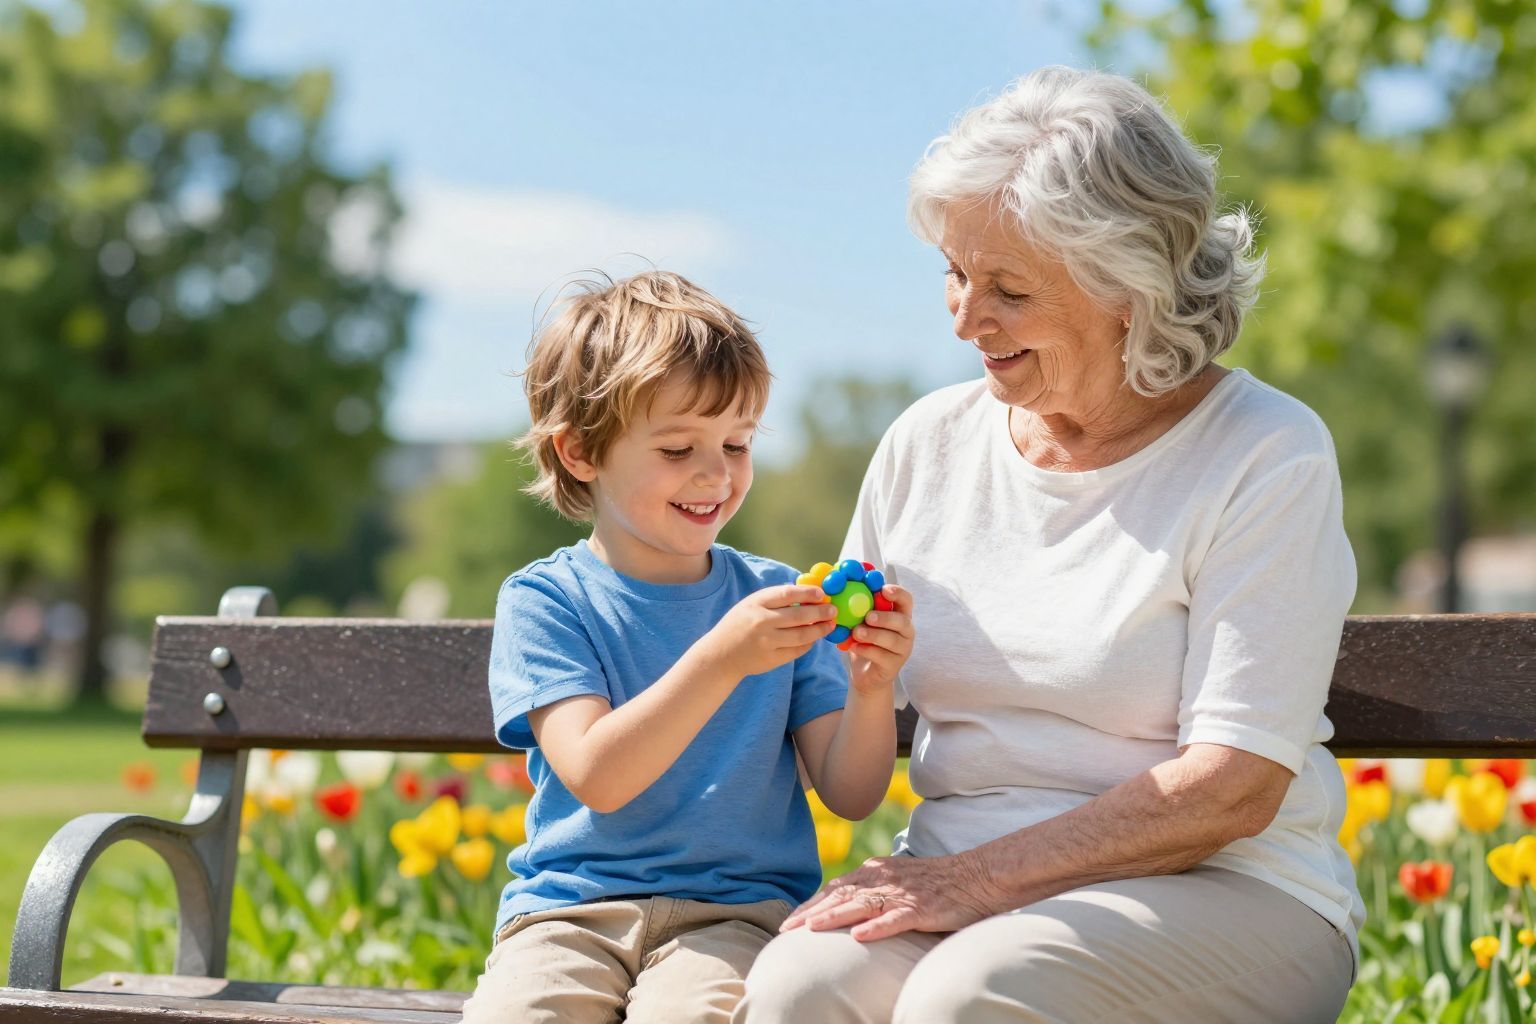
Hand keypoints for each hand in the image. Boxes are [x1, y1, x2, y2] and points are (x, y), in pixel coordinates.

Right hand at [701, 585, 837, 678]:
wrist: (721, 655)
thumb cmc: (739, 625)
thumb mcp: (750, 605)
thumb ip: (774, 599)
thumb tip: (806, 593)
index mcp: (756, 603)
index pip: (787, 594)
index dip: (807, 593)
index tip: (822, 593)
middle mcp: (762, 622)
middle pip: (798, 616)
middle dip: (820, 612)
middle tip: (833, 610)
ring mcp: (767, 642)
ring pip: (801, 636)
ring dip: (819, 630)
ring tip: (829, 625)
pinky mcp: (771, 659)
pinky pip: (796, 651)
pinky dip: (808, 644)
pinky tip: (814, 639)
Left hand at [780, 850, 1004, 941]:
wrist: (979, 876)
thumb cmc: (940, 883)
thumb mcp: (900, 880)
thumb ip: (875, 888)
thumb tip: (848, 904)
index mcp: (878, 870)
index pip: (836, 888)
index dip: (811, 905)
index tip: (790, 921)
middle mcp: (885, 878)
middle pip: (840, 896)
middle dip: (811, 913)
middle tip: (786, 930)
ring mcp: (903, 894)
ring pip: (862, 905)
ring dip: (834, 917)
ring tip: (810, 931)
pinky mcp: (923, 908)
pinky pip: (896, 919)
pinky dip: (877, 927)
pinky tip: (859, 937)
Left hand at [845, 584, 913, 695]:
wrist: (865, 673)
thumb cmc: (865, 641)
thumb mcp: (862, 621)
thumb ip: (859, 606)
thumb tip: (841, 584)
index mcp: (900, 615)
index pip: (906, 600)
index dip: (898, 593)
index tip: (883, 590)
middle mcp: (906, 632)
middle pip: (902, 621)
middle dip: (885, 617)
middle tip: (868, 617)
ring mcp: (902, 650)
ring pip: (892, 640)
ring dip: (873, 634)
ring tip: (856, 632)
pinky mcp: (894, 666)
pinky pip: (882, 656)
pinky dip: (866, 650)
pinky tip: (853, 647)